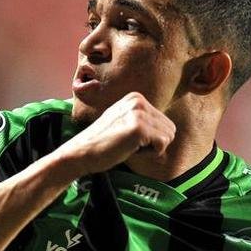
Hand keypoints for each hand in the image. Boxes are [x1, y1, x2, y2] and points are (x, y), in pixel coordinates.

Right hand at [57, 92, 175, 176]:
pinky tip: (129, 149)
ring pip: (167, 137)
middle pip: (169, 129)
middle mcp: (139, 101)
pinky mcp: (139, 128)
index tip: (126, 137)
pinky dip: (149, 154)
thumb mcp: (123, 121)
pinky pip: (162, 145)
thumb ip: (143, 119)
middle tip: (128, 143)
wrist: (81, 152)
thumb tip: (170, 130)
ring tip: (128, 145)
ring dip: (150, 148)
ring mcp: (139, 113)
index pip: (164, 122)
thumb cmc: (101, 143)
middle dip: (153, 142)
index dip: (149, 137)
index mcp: (136, 97)